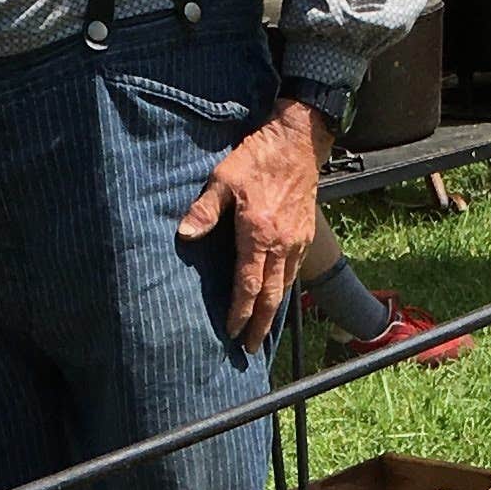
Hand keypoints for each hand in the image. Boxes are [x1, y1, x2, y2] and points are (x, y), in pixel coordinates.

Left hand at [180, 100, 329, 351]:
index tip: (231, 332)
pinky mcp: (305, 235)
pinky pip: (294, 271)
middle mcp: (281, 244)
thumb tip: (185, 235)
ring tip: (261, 331)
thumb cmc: (257, 157)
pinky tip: (276, 297)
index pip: (248, 285)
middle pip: (271, 296)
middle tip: (249, 348)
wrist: (298, 141)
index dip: (239, 312)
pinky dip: (284, 290)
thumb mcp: (223, 178)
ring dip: (273, 312)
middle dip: (259, 325)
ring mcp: (297, 241)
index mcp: (259, 234)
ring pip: (285, 287)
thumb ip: (205, 210)